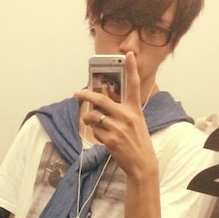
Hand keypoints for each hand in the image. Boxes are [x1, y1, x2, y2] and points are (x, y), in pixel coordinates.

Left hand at [74, 52, 156, 179]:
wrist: (142, 163)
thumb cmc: (138, 142)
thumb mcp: (137, 122)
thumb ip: (123, 111)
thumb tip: (103, 105)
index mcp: (135, 109)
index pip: (133, 85)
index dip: (131, 68)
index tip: (128, 54)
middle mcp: (126, 116)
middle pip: (101, 99)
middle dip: (85, 95)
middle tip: (77, 93)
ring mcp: (117, 128)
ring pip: (93, 116)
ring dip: (88, 118)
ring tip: (91, 121)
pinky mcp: (110, 140)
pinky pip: (95, 131)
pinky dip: (95, 133)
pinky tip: (103, 137)